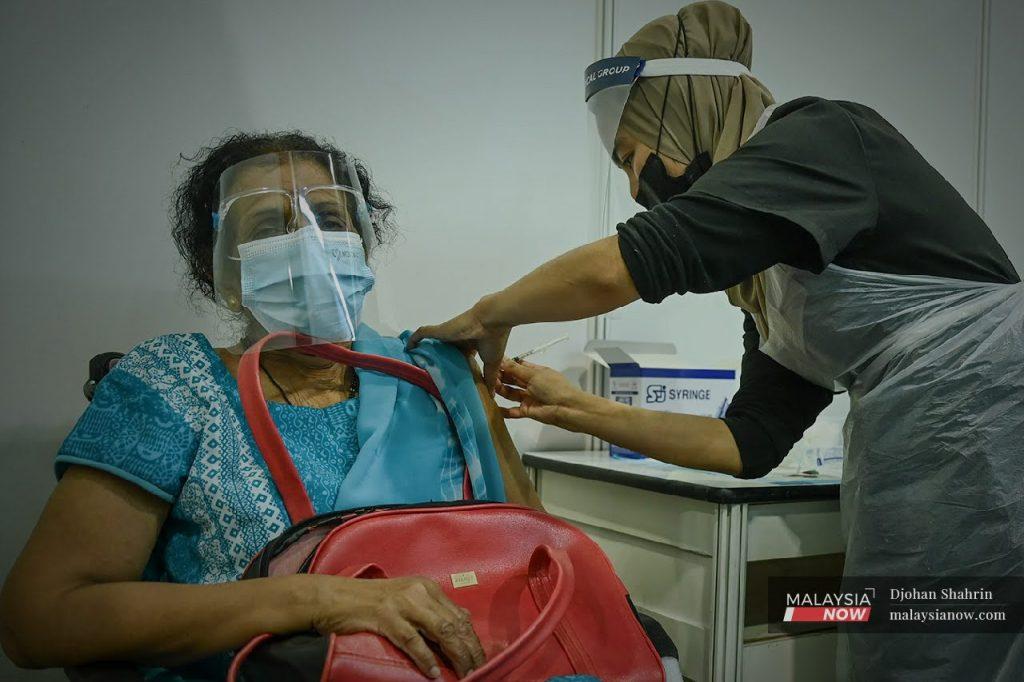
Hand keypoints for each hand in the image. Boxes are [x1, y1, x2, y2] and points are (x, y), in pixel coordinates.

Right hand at [308, 574, 485, 677]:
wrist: (336, 597)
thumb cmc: (371, 601)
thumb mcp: (406, 599)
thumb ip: (430, 610)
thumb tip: (459, 624)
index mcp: (427, 587)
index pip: (458, 614)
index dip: (471, 638)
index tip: (479, 657)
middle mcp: (419, 591)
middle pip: (454, 623)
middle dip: (469, 649)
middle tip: (477, 669)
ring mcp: (402, 603)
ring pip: (440, 630)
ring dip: (455, 655)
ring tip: (464, 673)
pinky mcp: (386, 616)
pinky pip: (412, 640)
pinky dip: (425, 659)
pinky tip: (433, 673)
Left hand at [408, 299, 510, 390]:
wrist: (492, 321)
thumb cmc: (493, 340)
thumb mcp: (491, 363)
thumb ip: (489, 378)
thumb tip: (492, 395)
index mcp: (469, 346)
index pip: (457, 357)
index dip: (452, 366)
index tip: (447, 379)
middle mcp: (456, 340)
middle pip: (443, 351)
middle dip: (436, 361)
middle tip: (428, 377)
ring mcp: (447, 334)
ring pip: (431, 343)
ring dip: (423, 351)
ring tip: (415, 365)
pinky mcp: (439, 330)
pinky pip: (421, 334)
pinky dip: (414, 340)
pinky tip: (407, 349)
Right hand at [495, 359, 588, 428]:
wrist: (567, 408)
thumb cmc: (553, 387)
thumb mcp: (534, 375)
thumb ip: (515, 369)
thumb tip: (502, 358)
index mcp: (536, 372)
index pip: (518, 366)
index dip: (506, 364)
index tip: (493, 361)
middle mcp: (531, 384)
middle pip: (513, 379)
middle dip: (501, 377)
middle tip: (486, 374)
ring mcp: (529, 398)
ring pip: (511, 393)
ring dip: (500, 390)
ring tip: (488, 386)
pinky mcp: (527, 411)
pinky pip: (513, 411)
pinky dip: (504, 410)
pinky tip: (493, 407)